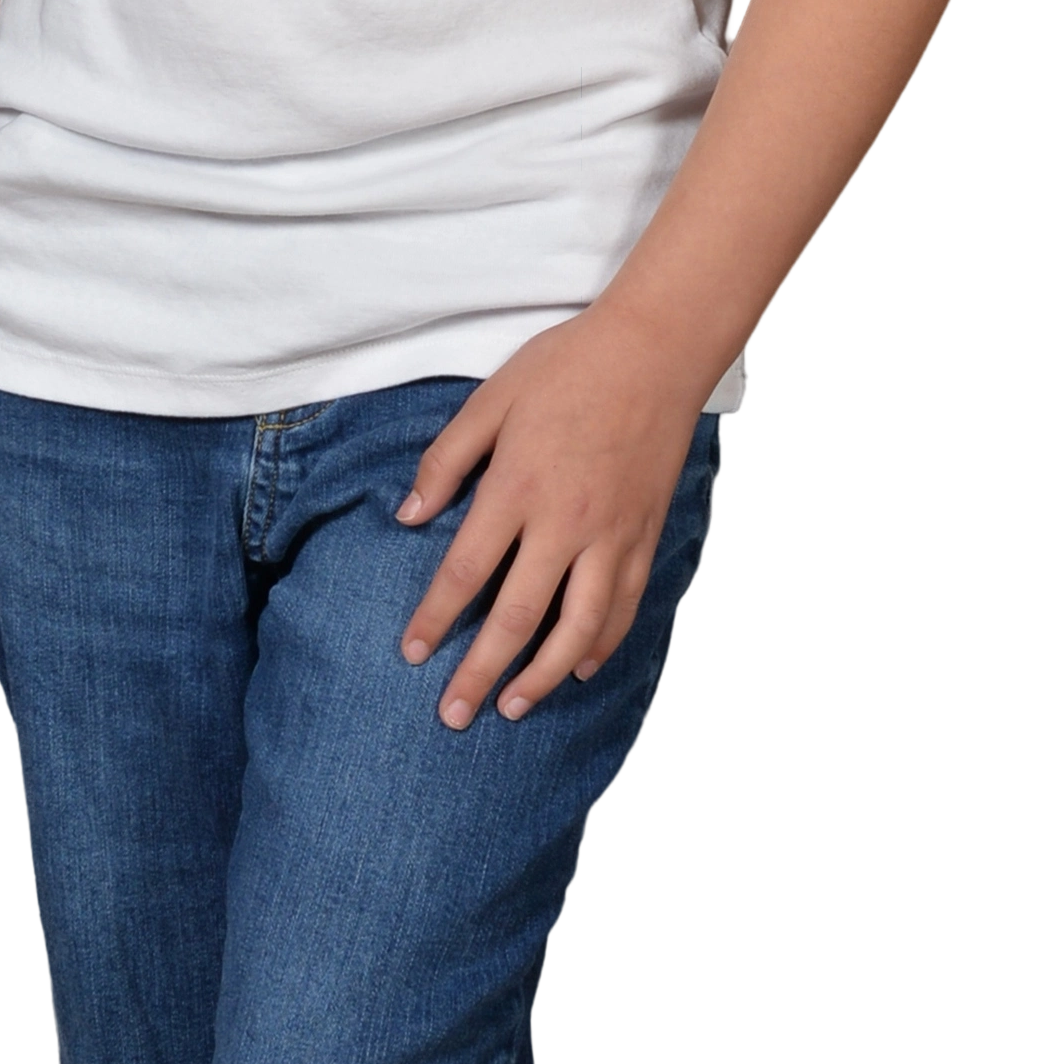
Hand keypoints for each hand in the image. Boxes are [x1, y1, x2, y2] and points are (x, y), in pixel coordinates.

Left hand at [393, 305, 703, 728]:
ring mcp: (612, 534)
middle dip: (480, 672)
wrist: (655, 349)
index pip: (465, 571)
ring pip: (577, 628)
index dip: (435, 619)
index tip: (411, 653)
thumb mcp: (492, 398)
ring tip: (512, 705)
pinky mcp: (646, 535)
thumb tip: (407, 516)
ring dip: (542, 676)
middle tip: (452, 715)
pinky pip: (623, 606)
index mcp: (517, 486)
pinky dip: (600, 644)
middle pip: (517, 617)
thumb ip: (447, 460)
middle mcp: (565, 522)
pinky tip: (578, 667)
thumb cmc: (567, 366)